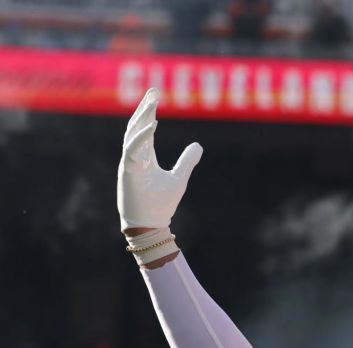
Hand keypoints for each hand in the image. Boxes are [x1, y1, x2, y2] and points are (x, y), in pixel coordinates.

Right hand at [117, 88, 202, 230]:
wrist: (151, 224)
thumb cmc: (161, 203)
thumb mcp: (179, 178)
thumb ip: (187, 161)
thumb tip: (198, 145)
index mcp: (143, 156)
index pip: (145, 128)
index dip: (149, 111)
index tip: (155, 94)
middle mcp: (134, 157)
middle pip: (136, 127)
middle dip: (144, 108)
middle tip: (153, 90)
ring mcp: (129, 163)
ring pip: (132, 135)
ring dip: (142, 118)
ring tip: (152, 103)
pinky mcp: (128, 172)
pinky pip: (132, 150)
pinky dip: (141, 137)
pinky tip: (152, 125)